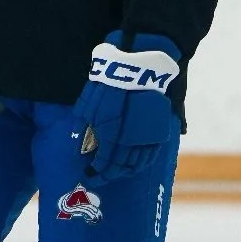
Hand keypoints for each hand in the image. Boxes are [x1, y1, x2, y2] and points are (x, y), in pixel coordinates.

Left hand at [72, 31, 179, 185]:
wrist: (137, 65)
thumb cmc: (107, 82)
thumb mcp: (88, 105)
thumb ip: (83, 128)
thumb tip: (81, 147)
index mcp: (110, 137)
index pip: (103, 165)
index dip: (95, 173)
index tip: (88, 175)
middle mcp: (129, 142)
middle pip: (120, 167)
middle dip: (109, 174)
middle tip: (101, 176)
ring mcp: (146, 136)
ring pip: (138, 163)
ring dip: (126, 171)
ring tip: (117, 172)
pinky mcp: (159, 128)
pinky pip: (152, 153)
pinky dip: (143, 162)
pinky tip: (137, 164)